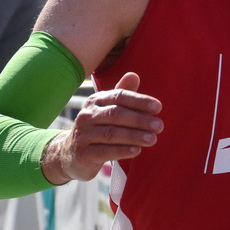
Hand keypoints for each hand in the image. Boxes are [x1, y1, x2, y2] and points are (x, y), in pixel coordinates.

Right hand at [41, 71, 162, 183]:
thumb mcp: (106, 110)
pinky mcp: (83, 154)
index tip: (158, 107)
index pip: (119, 97)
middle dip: (139, 119)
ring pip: (111, 134)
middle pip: (116, 114)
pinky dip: (122, 151)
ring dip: (134, 136)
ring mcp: (83, 135)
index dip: (139, 101)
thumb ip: (121, 94)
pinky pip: (105, 151)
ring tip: (153, 139)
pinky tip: (137, 151)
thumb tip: (134, 75)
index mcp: (96, 101)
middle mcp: (87, 115)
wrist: (69, 154)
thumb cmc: (96, 129)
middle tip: (159, 125)